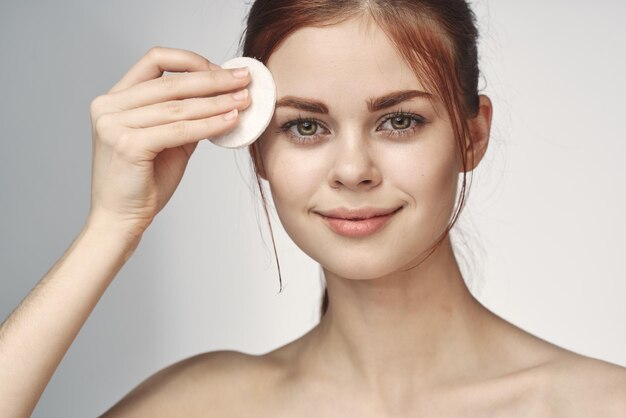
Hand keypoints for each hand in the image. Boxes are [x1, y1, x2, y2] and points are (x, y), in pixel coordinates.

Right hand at [86, 46, 250, 235]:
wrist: (120, 218)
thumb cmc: (143, 182)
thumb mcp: (166, 140)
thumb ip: (185, 116)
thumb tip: (222, 97)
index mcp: (115, 98)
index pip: (155, 61)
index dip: (191, 61)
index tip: (222, 71)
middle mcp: (109, 106)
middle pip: (172, 82)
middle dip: (214, 80)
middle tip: (244, 79)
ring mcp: (114, 125)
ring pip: (178, 107)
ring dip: (217, 102)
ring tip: (244, 100)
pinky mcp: (127, 145)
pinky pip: (179, 130)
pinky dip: (208, 125)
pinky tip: (230, 121)